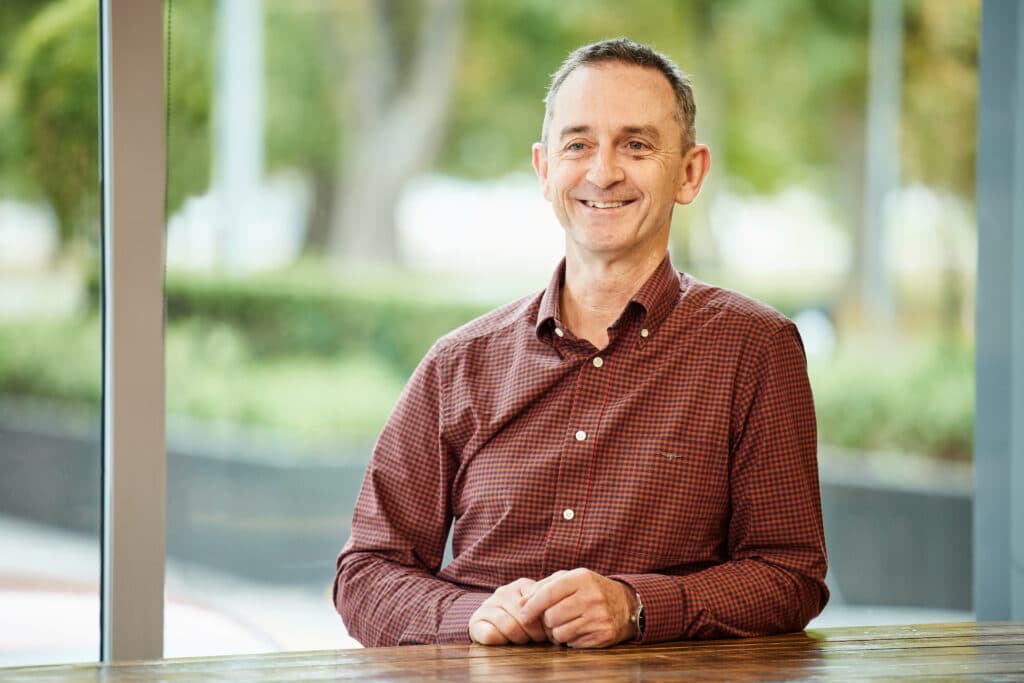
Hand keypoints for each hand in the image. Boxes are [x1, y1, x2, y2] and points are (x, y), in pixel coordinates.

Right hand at [468, 578, 547, 644]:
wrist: (494, 628)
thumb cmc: (526, 623)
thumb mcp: (540, 614)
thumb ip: (548, 610)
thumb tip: (560, 618)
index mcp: (521, 586)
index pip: (537, 603)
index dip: (545, 622)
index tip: (548, 632)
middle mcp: (503, 592)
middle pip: (524, 617)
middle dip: (534, 633)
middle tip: (536, 639)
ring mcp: (488, 605)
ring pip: (509, 626)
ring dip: (518, 639)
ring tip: (523, 640)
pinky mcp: (475, 621)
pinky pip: (490, 635)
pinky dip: (501, 642)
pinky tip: (505, 642)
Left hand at [518, 568, 637, 647]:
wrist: (626, 604)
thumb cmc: (590, 590)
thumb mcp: (570, 579)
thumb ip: (544, 587)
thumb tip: (521, 603)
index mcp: (581, 578)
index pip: (547, 594)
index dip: (531, 607)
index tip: (522, 615)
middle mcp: (591, 597)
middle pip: (551, 617)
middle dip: (547, 620)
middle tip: (554, 616)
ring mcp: (599, 617)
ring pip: (559, 633)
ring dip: (557, 632)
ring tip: (567, 623)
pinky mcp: (603, 635)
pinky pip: (572, 643)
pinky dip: (570, 639)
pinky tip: (579, 629)